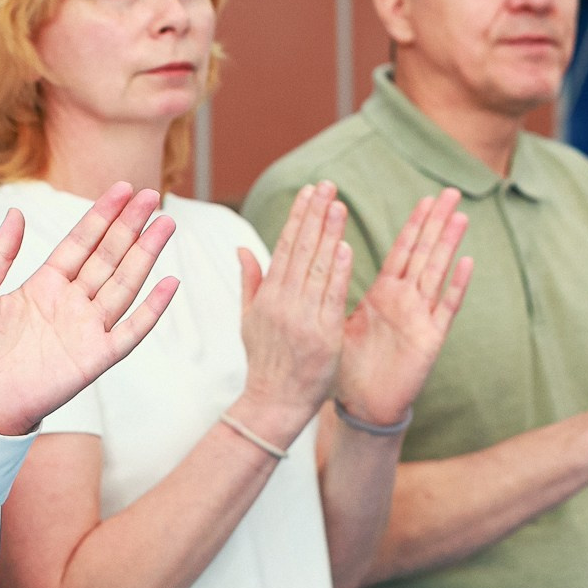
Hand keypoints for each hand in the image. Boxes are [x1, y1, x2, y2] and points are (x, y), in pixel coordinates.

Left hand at [0, 183, 179, 436]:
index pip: (81, 242)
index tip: (122, 189)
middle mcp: (71, 303)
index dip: (102, 215)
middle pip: (108, 257)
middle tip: (151, 196)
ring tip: (165, 224)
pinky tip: (168, 283)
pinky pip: (130, 331)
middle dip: (130, 226)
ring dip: (146, 255)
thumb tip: (15, 211)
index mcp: (45, 285)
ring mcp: (86, 329)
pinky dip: (151, 309)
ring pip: (124, 284)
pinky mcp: (95, 358)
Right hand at [222, 183, 350, 445]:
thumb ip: (250, 281)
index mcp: (267, 297)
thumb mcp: (249, 320)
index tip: (308, 192)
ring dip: (329, 234)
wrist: (275, 402)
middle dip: (315, 215)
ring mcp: (304, 319)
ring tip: (339, 205)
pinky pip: (332, 298)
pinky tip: (345, 247)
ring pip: (318, 268)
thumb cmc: (265, 361)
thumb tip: (242, 248)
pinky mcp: (324, 336)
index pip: (284, 247)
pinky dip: (339, 272)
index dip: (298, 217)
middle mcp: (284, 304)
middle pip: (301, 251)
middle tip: (327, 186)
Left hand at [337, 188, 473, 425]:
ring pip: (437, 273)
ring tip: (460, 215)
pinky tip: (466, 262)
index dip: (414, 224)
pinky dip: (456, 285)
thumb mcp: (336, 319)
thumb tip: (316, 265)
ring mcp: (420, 317)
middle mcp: (406, 300)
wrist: (362, 405)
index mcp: (384, 294)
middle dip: (437, 223)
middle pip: (424, 253)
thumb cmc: (349, 365)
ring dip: (448, 244)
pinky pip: (445, 308)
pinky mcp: (429, 339)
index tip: (425, 197)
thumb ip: (329, 289)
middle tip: (452, 192)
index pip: (402, 250)